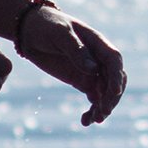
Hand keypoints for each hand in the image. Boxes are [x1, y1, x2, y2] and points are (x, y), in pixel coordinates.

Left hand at [7, 0, 126, 123]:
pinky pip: (94, 98)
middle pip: (114, 79)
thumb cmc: (46, 25)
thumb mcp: (59, 34)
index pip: (114, 61)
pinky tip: (86, 121)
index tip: (114, 92)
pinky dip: (92, 110)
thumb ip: (76, 50)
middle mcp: (98, 58)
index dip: (117, 77)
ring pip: (105, 92)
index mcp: (97, 42)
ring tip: (94, 120)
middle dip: (111, 97)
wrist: (30, 30)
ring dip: (103, 107)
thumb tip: (93, 69)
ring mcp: (91, 70)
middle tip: (102, 112)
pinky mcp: (81, 80)